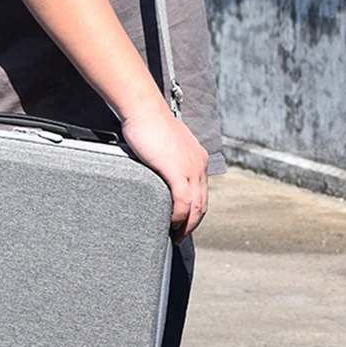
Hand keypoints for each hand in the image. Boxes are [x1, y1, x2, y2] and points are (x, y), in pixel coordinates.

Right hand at [121, 100, 209, 243]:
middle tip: (179, 236)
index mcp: (198, 159)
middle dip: (192, 224)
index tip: (184, 222)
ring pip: (195, 207)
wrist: (143, 109)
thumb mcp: (165, 145)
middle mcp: (199, 165)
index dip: (194, 211)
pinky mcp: (177, 170)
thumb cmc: (148, 123)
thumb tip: (158, 170)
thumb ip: (167, 159)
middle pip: (202, 204)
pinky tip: (170, 223)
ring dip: (187, 226)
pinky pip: (183, 202)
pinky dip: (179, 217)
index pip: (201, 192)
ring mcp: (191, 168)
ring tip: (175, 236)